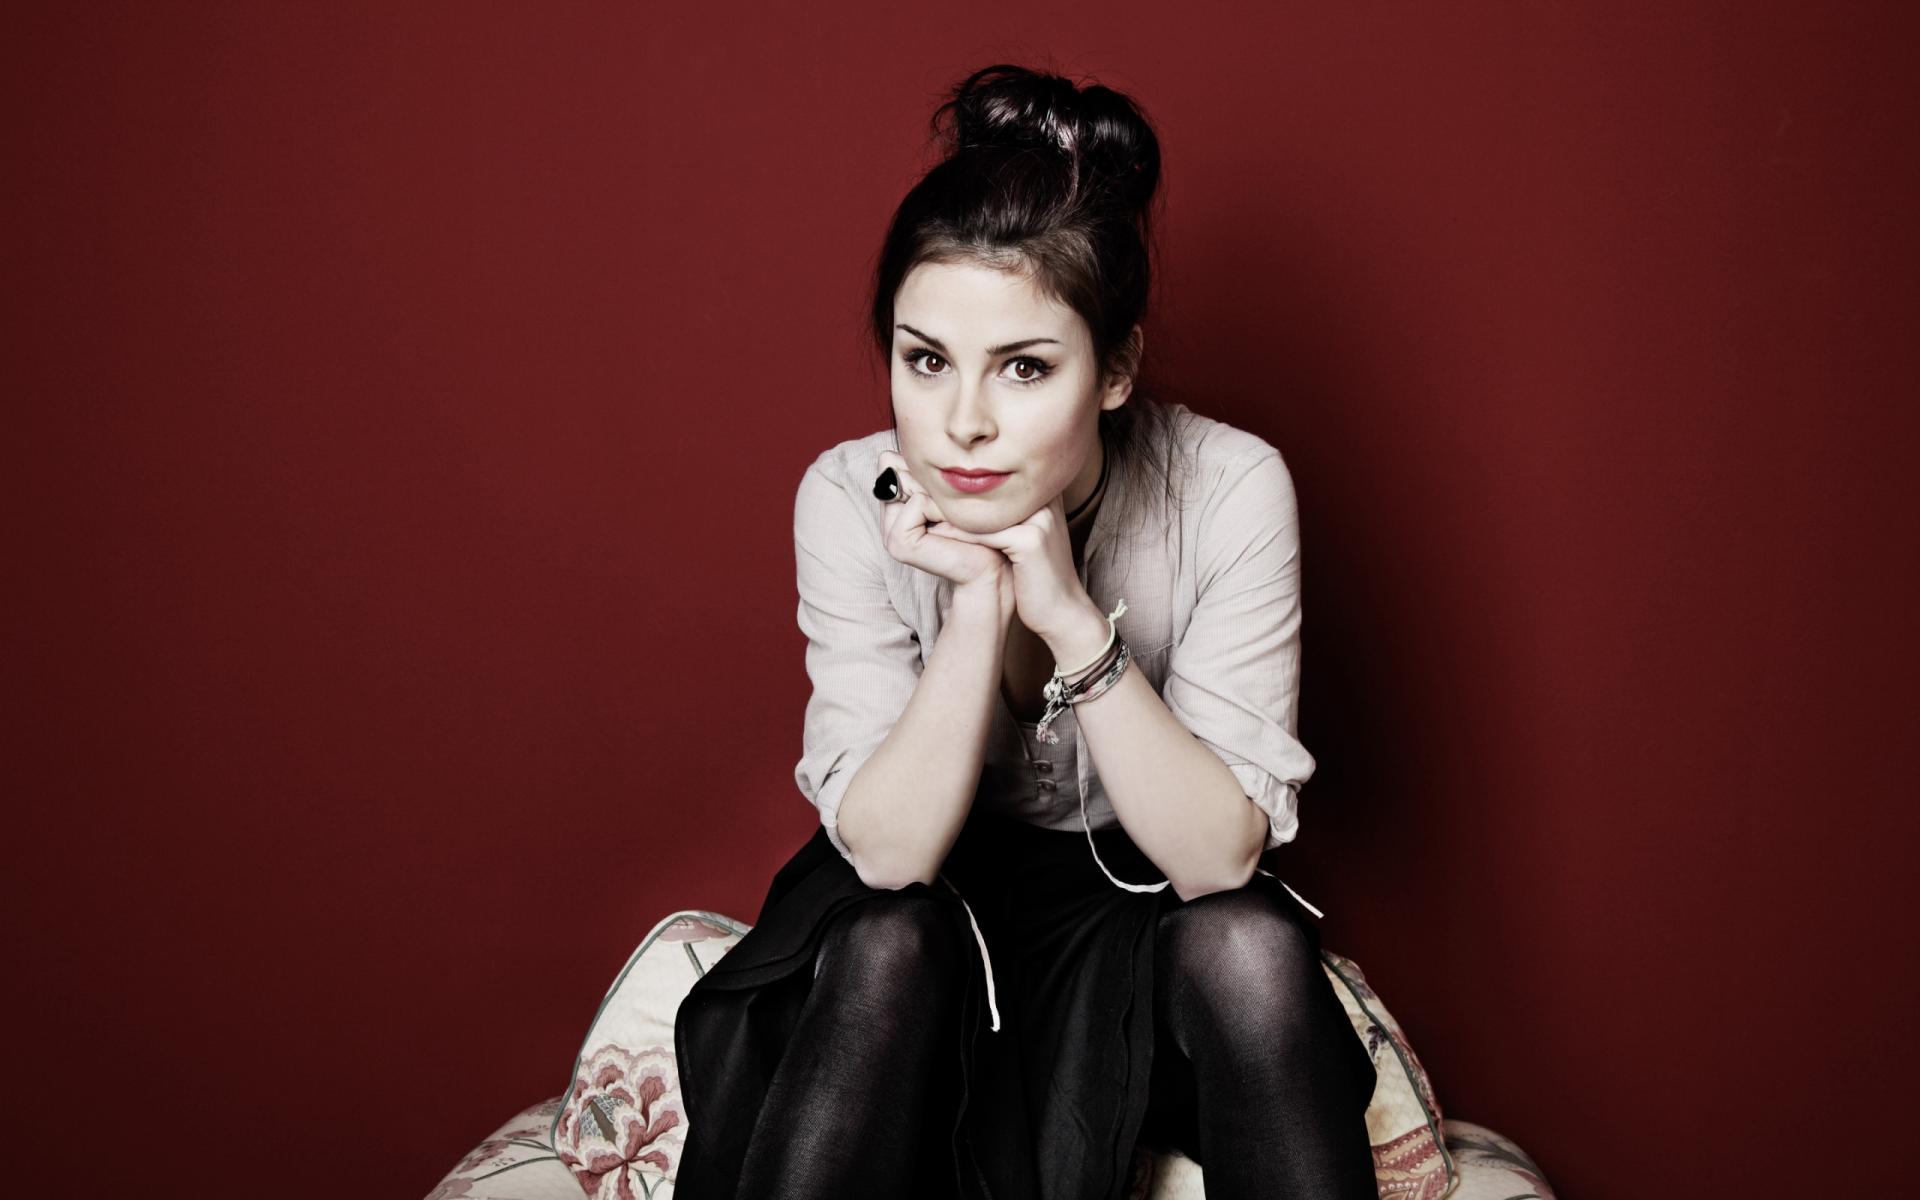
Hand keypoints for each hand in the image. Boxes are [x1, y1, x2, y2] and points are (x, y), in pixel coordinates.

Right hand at [874, 449, 1013, 604]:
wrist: (995, 564)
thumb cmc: (980, 527)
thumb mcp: (948, 493)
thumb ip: (920, 474)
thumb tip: (886, 456)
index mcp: (896, 508)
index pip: (892, 462)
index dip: (925, 469)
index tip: (948, 496)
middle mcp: (889, 521)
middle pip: (897, 469)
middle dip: (931, 480)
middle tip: (953, 510)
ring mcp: (890, 535)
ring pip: (908, 483)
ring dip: (939, 496)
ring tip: (954, 520)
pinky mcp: (899, 544)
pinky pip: (917, 502)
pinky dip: (940, 509)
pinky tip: (953, 529)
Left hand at [932, 486, 1099, 648]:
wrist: (1063, 610)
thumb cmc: (1033, 574)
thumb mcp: (1014, 536)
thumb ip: (993, 514)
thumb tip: (946, 498)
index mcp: (1039, 489)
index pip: (989, 475)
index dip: (955, 482)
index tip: (919, 485)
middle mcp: (1043, 495)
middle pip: (982, 487)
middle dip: (946, 492)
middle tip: (909, 494)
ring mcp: (1040, 515)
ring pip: (980, 509)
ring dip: (946, 514)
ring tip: (917, 515)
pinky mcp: (1032, 539)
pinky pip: (983, 533)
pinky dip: (957, 536)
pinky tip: (936, 538)